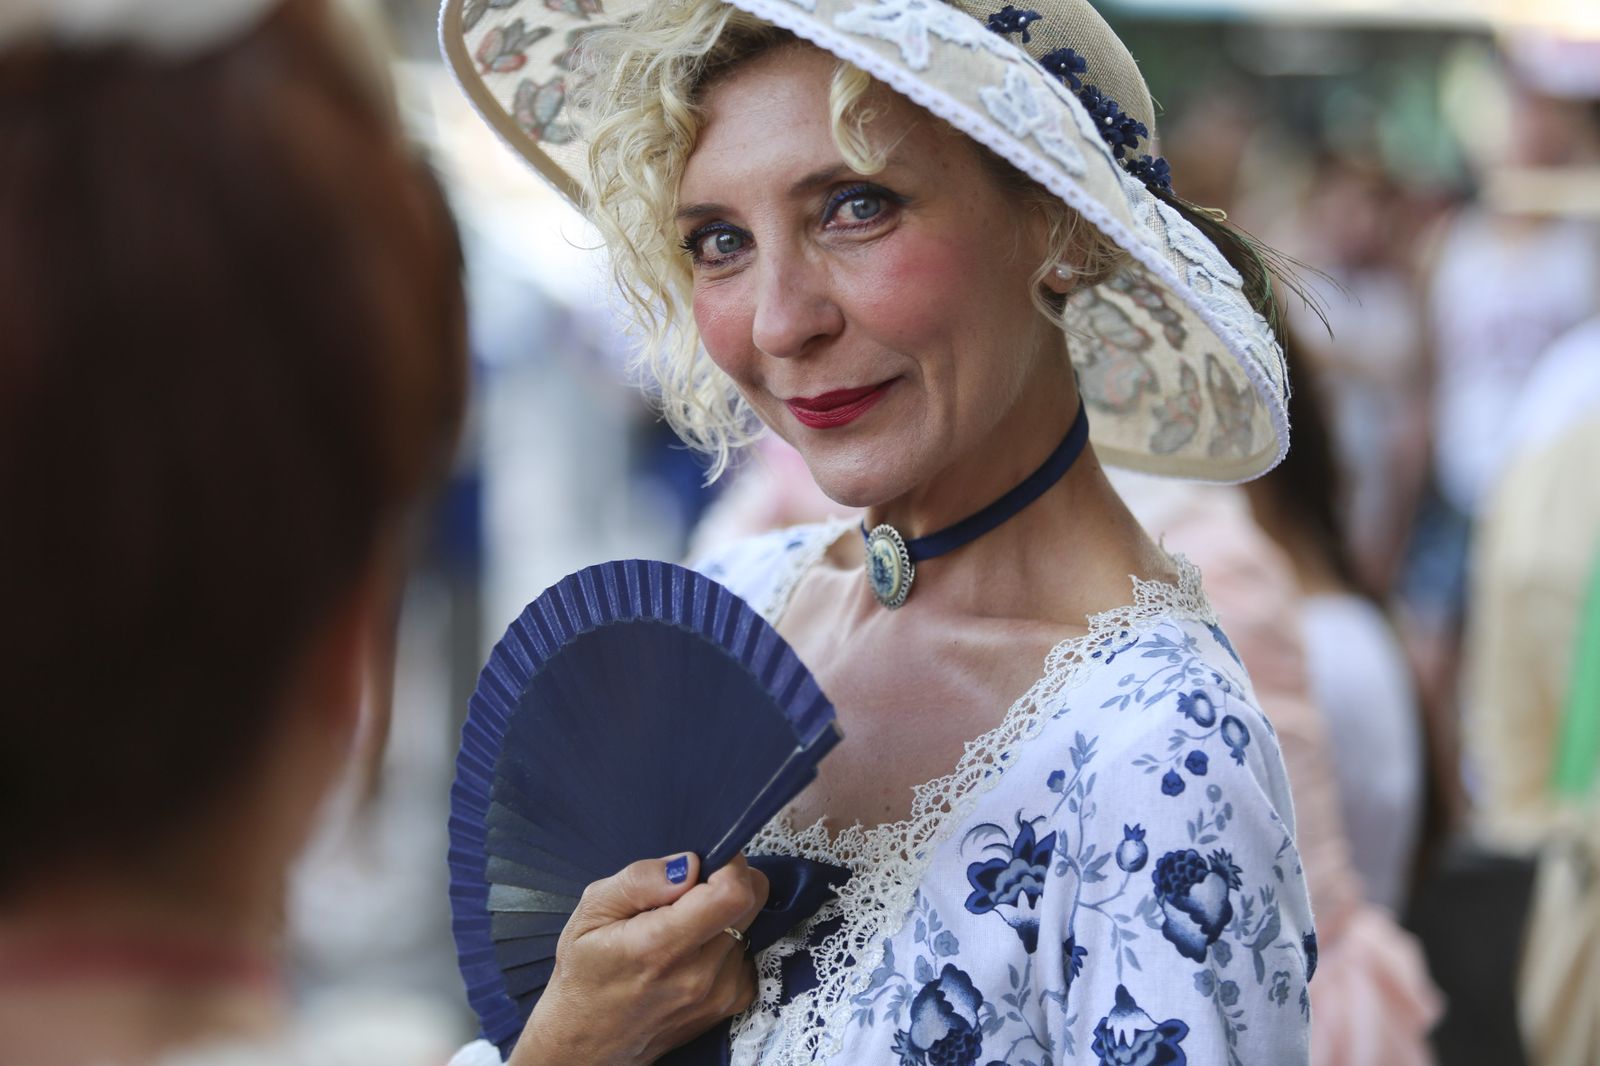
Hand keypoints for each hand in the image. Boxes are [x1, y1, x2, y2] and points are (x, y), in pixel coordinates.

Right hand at [508, 852, 769, 1065]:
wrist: (588, 1044)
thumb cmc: (585, 974)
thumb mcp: (591, 913)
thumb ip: (640, 881)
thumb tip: (688, 864)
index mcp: (661, 946)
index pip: (732, 893)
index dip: (728, 864)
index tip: (706, 861)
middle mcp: (698, 974)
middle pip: (752, 901)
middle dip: (731, 879)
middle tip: (694, 886)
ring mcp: (718, 993)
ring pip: (751, 924)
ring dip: (726, 913)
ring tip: (684, 925)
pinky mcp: (729, 1004)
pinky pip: (747, 952)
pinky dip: (728, 941)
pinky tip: (694, 950)